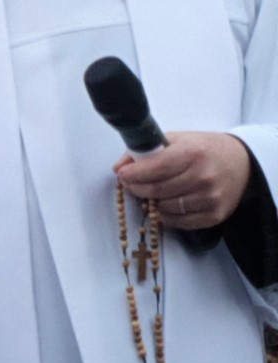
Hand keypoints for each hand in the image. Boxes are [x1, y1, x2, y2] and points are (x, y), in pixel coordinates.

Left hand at [116, 132, 252, 231]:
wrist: (242, 163)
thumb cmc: (204, 149)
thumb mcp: (177, 140)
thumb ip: (146, 150)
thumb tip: (119, 167)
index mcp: (193, 153)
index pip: (154, 169)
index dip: (133, 174)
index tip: (122, 175)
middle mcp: (203, 177)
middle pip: (156, 191)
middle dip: (137, 189)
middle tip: (131, 185)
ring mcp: (210, 198)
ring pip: (165, 208)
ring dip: (152, 202)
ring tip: (152, 192)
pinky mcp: (214, 215)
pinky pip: (178, 222)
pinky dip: (166, 215)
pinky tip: (165, 204)